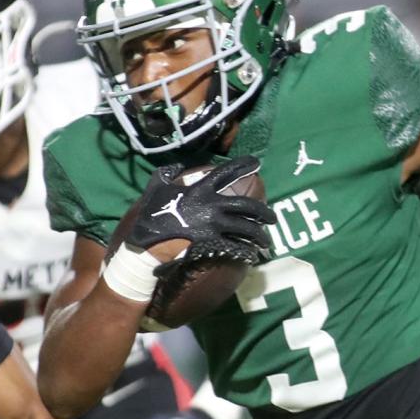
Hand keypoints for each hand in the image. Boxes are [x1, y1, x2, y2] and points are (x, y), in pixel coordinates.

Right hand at [126, 156, 274, 264]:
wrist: (147, 243)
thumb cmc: (151, 215)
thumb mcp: (155, 188)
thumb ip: (166, 174)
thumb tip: (175, 165)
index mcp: (200, 189)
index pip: (226, 173)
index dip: (243, 165)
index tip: (257, 162)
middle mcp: (212, 205)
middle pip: (247, 206)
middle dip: (264, 212)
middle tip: (273, 218)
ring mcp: (213, 225)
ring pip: (246, 229)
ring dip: (259, 236)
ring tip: (266, 242)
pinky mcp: (212, 243)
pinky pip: (235, 247)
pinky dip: (245, 252)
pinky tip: (251, 256)